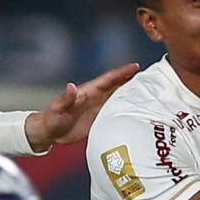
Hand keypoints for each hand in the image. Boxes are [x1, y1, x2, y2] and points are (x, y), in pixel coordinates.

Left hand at [25, 62, 141, 151]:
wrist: (49, 132)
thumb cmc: (52, 119)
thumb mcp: (57, 109)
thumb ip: (65, 98)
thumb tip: (71, 86)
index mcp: (88, 92)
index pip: (108, 80)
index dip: (121, 73)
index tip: (136, 66)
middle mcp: (95, 97)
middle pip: (117, 86)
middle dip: (132, 80)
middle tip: (150, 77)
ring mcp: (98, 107)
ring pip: (118, 98)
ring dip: (131, 94)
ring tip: (149, 91)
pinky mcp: (99, 119)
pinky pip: (116, 111)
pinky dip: (126, 109)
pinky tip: (137, 111)